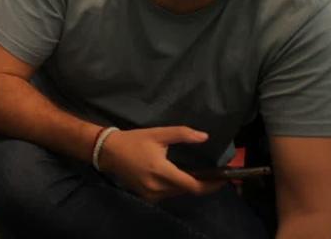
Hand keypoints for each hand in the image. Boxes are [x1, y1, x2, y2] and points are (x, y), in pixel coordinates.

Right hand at [96, 126, 224, 202]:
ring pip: (178, 193)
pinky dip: (175, 187)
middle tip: (212, 175)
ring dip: (188, 186)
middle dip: (201, 184)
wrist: (107, 151)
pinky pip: (167, 194)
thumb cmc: (133, 141)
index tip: (223, 179)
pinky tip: (177, 177)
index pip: (193, 186)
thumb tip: (204, 137)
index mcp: (161, 171)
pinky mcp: (147, 197)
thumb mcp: (157, 134)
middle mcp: (157, 187)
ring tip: (197, 175)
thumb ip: (181, 134)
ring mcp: (151, 194)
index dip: (210, 185)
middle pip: (187, 190)